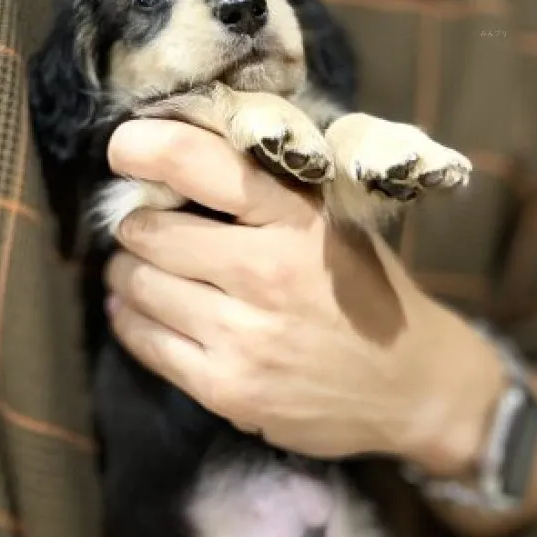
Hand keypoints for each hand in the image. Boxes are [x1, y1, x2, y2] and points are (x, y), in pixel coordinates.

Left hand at [103, 119, 504, 472]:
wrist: (412, 387)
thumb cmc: (365, 291)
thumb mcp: (331, 226)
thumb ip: (266, 194)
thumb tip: (172, 168)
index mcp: (298, 219)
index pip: (201, 164)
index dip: (147, 148)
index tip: (124, 149)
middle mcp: (267, 273)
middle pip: (151, 231)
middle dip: (136, 225)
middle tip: (142, 226)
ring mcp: (245, 337)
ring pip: (138, 285)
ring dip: (127, 271)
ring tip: (141, 268)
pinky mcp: (226, 388)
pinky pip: (143, 340)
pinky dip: (128, 316)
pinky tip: (137, 307)